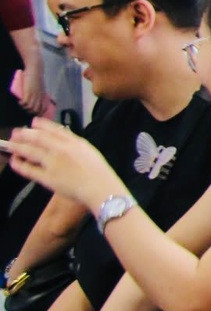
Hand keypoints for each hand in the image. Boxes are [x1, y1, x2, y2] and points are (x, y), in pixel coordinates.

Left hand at [6, 120, 121, 212]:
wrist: (101, 188)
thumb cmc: (99, 172)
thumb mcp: (90, 151)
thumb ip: (75, 144)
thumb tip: (61, 139)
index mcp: (75, 142)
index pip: (54, 129)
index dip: (42, 125)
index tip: (33, 122)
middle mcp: (62, 149)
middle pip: (39, 138)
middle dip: (25, 134)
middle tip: (16, 132)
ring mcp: (53, 163)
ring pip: (31, 151)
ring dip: (18, 146)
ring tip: (10, 144)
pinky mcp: (47, 177)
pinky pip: (29, 170)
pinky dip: (19, 165)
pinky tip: (14, 161)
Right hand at [8, 70, 48, 118]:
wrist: (35, 69)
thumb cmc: (37, 77)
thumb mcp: (40, 86)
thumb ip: (39, 92)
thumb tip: (37, 97)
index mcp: (43, 95)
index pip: (44, 108)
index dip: (39, 112)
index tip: (35, 113)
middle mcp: (40, 96)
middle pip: (37, 110)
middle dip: (31, 112)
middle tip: (26, 110)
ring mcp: (34, 94)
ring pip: (31, 107)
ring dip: (26, 108)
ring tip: (22, 105)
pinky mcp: (28, 92)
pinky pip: (25, 102)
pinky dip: (22, 104)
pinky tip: (19, 102)